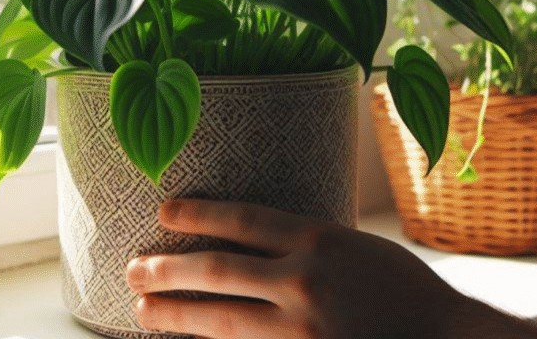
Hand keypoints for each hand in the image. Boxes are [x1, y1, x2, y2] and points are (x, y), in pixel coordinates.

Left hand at [125, 198, 473, 338]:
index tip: (164, 210)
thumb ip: (305, 244)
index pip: (242, 218)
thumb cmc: (404, 291)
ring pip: (221, 319)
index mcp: (319, 238)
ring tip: (141, 310)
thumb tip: (249, 243)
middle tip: (132, 268)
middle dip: (168, 269)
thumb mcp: (356, 248)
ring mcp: (303, 328)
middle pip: (218, 270)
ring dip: (175, 314)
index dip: (198, 213)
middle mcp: (305, 280)